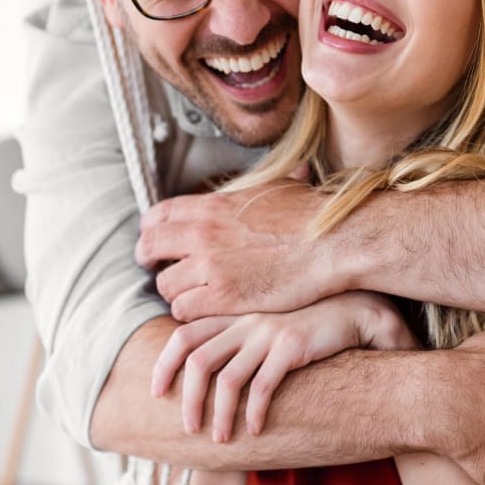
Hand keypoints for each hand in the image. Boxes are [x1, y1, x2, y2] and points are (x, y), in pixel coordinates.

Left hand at [137, 182, 336, 320]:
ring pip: (165, 285)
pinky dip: (191, 312)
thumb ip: (258, 188)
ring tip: (192, 294)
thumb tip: (281, 171)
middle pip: (150, 247)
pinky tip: (208, 309)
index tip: (157, 241)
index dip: (151, 230)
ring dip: (176, 291)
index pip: (158, 214)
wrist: (334, 242)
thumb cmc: (313, 215)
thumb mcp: (277, 186)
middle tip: (160, 269)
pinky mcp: (224, 296)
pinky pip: (184, 310)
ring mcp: (211, 266)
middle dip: (150, 261)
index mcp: (213, 205)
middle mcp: (203, 233)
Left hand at [150, 292, 416, 441]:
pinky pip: (263, 385)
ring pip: (227, 378)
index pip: (183, 335)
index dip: (163, 364)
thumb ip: (236, 345)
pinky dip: (253, 411)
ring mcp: (268, 333)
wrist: (351, 312)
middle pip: (197, 359)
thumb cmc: (305, 330)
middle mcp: (246, 322)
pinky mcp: (292, 346)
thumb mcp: (264, 331)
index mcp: (234, 317)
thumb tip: (204, 380)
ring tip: (221, 439)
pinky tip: (255, 430)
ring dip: (219, 414)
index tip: (156, 393)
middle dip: (187, 398)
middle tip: (189, 428)